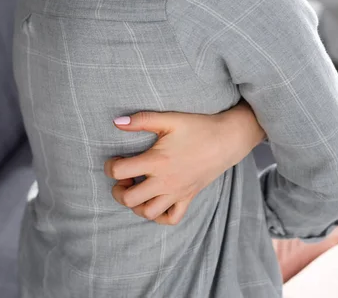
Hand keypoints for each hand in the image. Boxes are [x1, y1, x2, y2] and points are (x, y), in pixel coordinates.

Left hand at [105, 102, 264, 224]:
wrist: (227, 140)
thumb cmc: (198, 128)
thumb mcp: (169, 119)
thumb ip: (142, 120)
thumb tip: (116, 122)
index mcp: (157, 162)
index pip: (120, 172)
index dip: (110, 167)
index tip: (116, 160)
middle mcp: (165, 182)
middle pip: (129, 199)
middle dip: (118, 190)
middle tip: (123, 178)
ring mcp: (177, 193)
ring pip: (148, 213)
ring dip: (136, 205)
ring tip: (137, 189)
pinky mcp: (188, 198)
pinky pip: (171, 219)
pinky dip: (159, 216)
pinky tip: (154, 201)